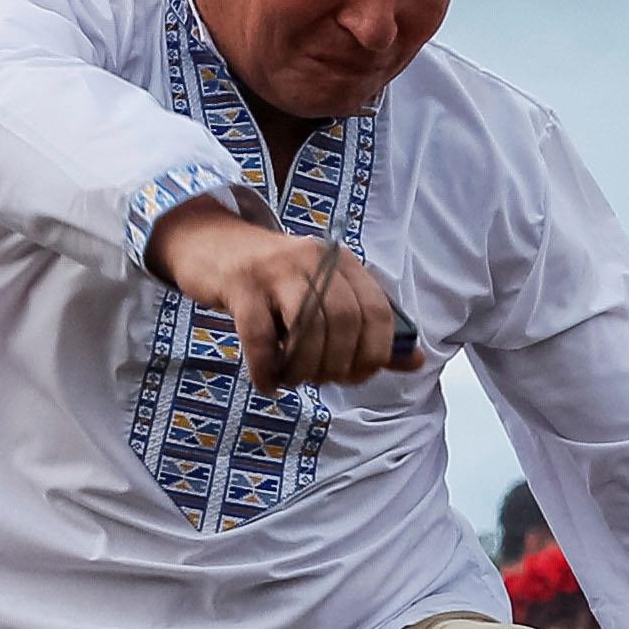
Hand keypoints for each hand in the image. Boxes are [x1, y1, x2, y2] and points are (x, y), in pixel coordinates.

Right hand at [146, 203, 405, 387]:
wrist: (212, 244)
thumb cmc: (276, 282)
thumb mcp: (325, 296)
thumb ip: (369, 330)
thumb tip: (416, 361)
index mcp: (343, 263)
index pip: (379, 312)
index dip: (375, 354)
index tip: (356, 374)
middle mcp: (314, 260)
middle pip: (344, 322)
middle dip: (338, 364)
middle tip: (322, 380)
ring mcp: (275, 270)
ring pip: (307, 327)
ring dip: (303, 369)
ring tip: (293, 380)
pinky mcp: (240, 284)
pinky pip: (259, 337)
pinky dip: (267, 371)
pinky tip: (268, 384)